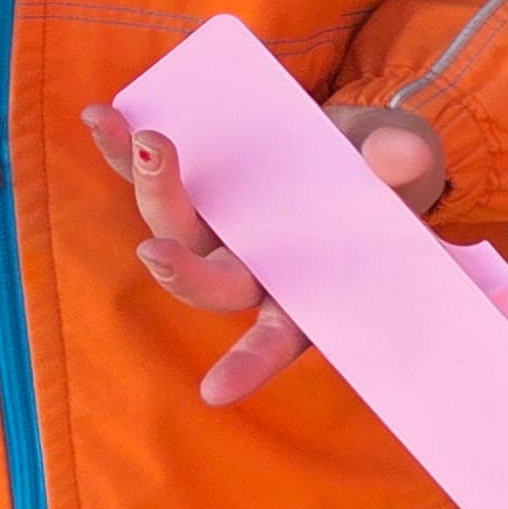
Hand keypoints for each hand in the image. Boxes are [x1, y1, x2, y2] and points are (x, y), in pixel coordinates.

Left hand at [79, 96, 446, 406]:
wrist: (353, 140)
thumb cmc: (385, 175)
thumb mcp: (406, 164)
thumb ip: (400, 164)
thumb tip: (396, 157)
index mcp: (305, 294)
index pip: (275, 340)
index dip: (247, 365)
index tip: (215, 391)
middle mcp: (250, 271)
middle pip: (206, 285)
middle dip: (179, 271)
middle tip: (156, 251)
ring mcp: (215, 229)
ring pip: (171, 227)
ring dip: (154, 189)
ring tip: (154, 143)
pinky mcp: (194, 183)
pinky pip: (146, 173)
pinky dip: (119, 148)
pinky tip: (102, 118)